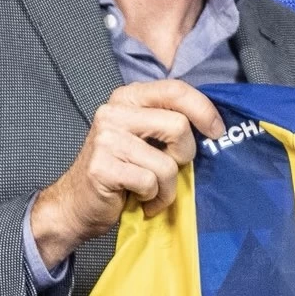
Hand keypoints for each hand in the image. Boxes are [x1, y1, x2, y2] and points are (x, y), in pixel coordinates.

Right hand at [30, 79, 224, 268]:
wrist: (77, 205)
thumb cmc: (120, 173)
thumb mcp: (145, 138)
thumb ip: (169, 123)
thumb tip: (214, 124)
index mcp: (128, 97)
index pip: (176, 89)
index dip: (204, 110)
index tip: (217, 131)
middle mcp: (114, 112)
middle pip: (178, 126)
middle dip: (184, 156)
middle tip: (169, 171)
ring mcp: (106, 138)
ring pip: (166, 163)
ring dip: (167, 187)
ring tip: (151, 192)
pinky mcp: (102, 166)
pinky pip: (150, 183)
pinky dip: (152, 198)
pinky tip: (138, 199)